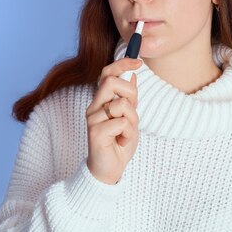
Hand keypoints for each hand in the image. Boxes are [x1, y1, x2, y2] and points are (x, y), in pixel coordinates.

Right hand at [85, 57, 141, 184]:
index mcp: (101, 101)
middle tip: (134, 110)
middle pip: (111, 81)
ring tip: (126, 133)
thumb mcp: (129, 118)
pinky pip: (121, 123)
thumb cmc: (118, 144)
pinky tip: (122, 142)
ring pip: (121, 104)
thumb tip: (133, 75)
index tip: (138, 60)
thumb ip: (129, 99)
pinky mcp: (95, 133)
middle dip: (131, 93)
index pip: (107, 73)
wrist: (110, 170)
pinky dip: (128, 133)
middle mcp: (94, 107)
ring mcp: (93, 119)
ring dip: (132, 120)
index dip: (122, 63)